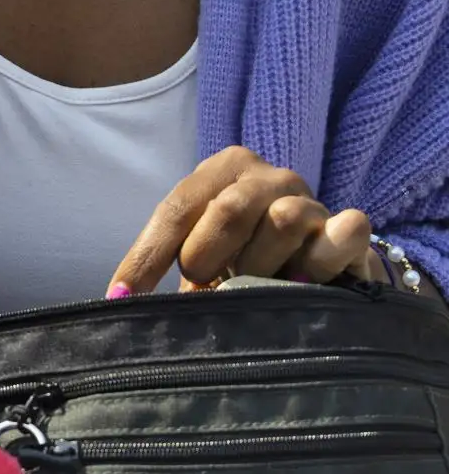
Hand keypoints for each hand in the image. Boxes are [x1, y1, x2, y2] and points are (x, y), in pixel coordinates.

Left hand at [110, 146, 377, 295]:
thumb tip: (125, 302)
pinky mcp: (348, 227)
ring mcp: (311, 198)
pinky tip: (309, 279)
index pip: (175, 210)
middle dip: (207, 257)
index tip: (123, 298)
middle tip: (207, 287)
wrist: (320, 261)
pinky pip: (344, 231)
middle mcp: (268, 175)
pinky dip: (325, 257)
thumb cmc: (246, 258)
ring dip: (263, 266)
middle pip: (228, 210)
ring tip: (258, 285)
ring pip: (283, 222)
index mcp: (222, 171)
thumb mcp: (206, 254)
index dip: (147, 256)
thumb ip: (176, 264)